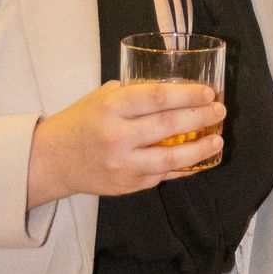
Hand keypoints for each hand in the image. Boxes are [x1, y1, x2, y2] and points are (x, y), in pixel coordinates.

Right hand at [28, 79, 224, 206]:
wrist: (53, 160)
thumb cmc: (81, 122)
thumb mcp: (102, 97)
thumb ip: (134, 93)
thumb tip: (175, 89)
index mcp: (111, 108)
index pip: (157, 98)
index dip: (187, 95)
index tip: (207, 93)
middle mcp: (117, 136)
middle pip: (168, 126)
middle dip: (200, 117)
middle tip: (219, 110)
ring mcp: (123, 164)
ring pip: (171, 157)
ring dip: (200, 149)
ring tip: (217, 140)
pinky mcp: (127, 184)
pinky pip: (163, 175)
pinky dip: (184, 166)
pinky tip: (199, 159)